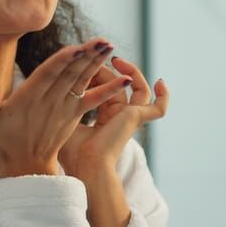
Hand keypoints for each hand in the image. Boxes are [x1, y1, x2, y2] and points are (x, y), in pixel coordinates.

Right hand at [0, 38, 133, 176]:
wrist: (26, 166)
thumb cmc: (3, 138)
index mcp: (30, 98)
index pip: (49, 74)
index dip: (64, 61)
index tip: (78, 47)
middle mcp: (51, 101)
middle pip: (71, 74)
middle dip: (87, 56)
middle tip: (103, 40)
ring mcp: (65, 108)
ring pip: (83, 81)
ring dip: (98, 64)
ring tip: (111, 47)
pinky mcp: (75, 115)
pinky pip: (94, 100)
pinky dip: (110, 90)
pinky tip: (126, 80)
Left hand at [58, 56, 167, 176]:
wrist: (86, 166)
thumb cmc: (73, 151)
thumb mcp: (68, 118)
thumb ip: (70, 102)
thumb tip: (62, 86)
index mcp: (104, 120)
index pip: (105, 90)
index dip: (97, 75)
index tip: (84, 64)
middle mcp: (119, 118)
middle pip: (118, 85)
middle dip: (106, 69)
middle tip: (92, 60)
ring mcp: (130, 119)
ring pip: (139, 89)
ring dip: (131, 71)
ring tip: (117, 60)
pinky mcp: (137, 118)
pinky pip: (158, 108)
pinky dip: (164, 97)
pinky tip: (160, 82)